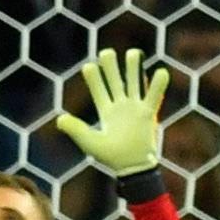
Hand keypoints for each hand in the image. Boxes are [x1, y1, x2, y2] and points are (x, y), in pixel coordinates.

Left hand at [55, 47, 168, 176]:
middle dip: (112, 67)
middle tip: (107, 52)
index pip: (98, 90)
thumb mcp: (89, 142)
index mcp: (105, 111)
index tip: (89, 66)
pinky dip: (157, 85)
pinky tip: (160, 71)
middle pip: (115, 81)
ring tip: (133, 53)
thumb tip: (59, 119)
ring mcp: (135, 108)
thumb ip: (76, 129)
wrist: (132, 167)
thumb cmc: (110, 157)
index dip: (94, 78)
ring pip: (134, 83)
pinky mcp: (148, 113)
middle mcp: (120, 106)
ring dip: (134, 69)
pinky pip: (153, 96)